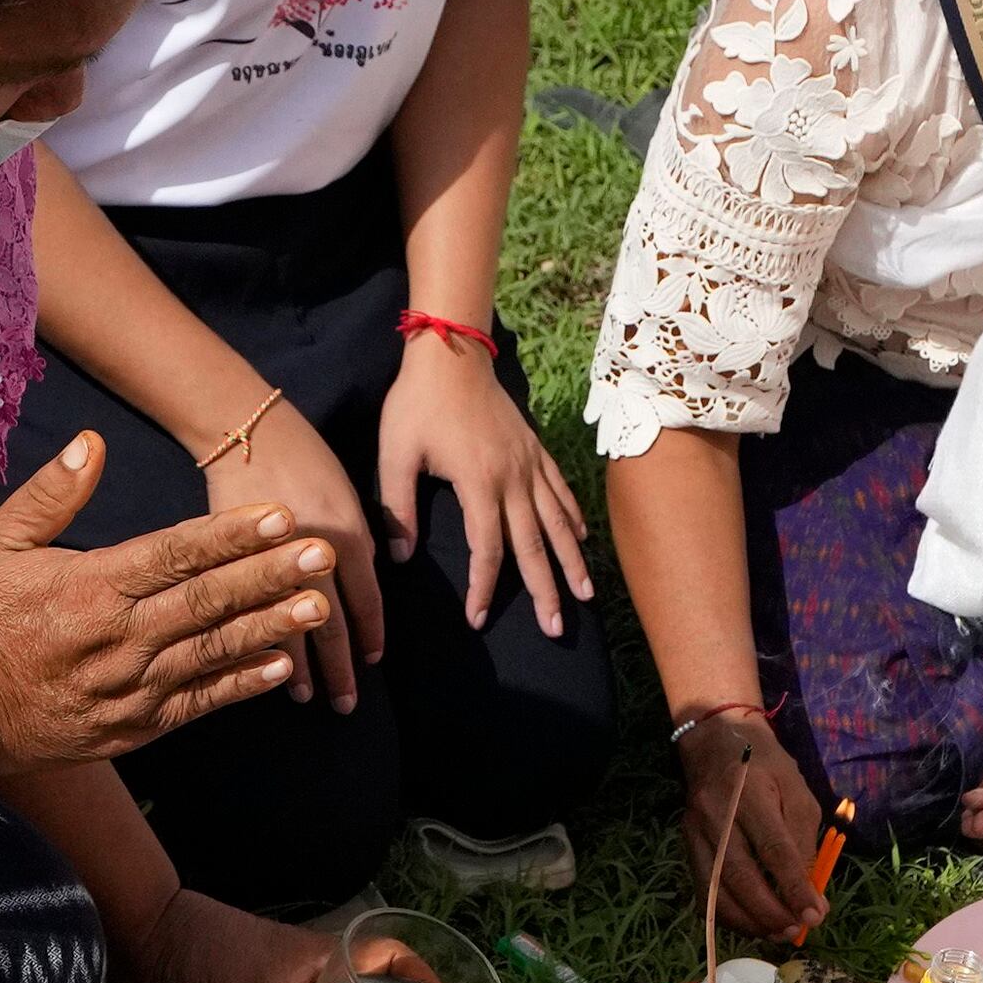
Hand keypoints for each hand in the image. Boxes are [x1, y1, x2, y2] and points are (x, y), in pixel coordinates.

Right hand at [0, 436, 334, 766]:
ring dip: (271, 628)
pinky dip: (241, 685)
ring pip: (214, 651)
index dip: (232, 534)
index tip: (280, 516)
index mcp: (92, 586)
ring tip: (320, 606)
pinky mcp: (136, 725)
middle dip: (271, 575)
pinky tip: (282, 667)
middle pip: (209, 600)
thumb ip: (51, 493)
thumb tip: (94, 441)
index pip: (176, 553)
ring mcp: (132, 686)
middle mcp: (121, 637)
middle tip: (323, 555)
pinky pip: (200, 703)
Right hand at [199, 396, 383, 706]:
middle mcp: (314, 554)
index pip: (367, 602)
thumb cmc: (304, 456)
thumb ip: (359, 542)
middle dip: (342, 669)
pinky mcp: (235, 559)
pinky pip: (250, 611)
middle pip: (332, 625)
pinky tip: (262, 664)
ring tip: (307, 697)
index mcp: (347, 536)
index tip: (374, 663)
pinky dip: (260, 640)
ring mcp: (272, 559)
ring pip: (290, 627)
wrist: (245, 429)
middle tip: (348, 705)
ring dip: (301, 667)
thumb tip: (365, 587)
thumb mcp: (345, 495)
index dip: (371, 636)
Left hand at [377, 326, 596, 638]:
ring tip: (586, 595)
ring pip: (556, 522)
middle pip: (534, 546)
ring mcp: (530, 463)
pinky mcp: (535, 449)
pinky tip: (581, 539)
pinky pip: (560, 490)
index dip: (484, 588)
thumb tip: (399, 557)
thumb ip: (397, 506)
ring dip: (571, 561)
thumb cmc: (416, 403)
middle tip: (556, 629)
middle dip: (545, 591)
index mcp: (479, 483)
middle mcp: (513, 478)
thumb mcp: (396, 454)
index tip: (477, 620)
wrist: (451, 353)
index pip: (488, 549)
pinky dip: (572, 518)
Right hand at [676, 711, 827, 942]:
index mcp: (749, 794)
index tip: (815, 915)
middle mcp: (715, 814)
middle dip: (770, 911)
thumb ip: (804, 840)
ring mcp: (694, 832)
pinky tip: (751, 923)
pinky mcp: (685, 846)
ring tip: (776, 933)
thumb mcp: (797, 791)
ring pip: (714, 890)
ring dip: (747, 921)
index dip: (794, 886)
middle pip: (738, 875)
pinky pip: (702, 892)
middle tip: (795, 931)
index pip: (772, 848)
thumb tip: (811, 895)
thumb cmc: (766, 767)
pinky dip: (727, 916)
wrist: (716, 743)